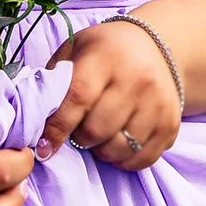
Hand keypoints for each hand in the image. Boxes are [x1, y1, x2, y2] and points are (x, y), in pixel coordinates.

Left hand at [40, 19, 184, 168]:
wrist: (157, 45)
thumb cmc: (104, 51)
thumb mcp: (75, 50)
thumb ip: (54, 80)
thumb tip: (34, 119)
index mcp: (106, 58)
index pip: (78, 99)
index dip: (57, 128)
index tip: (44, 147)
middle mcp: (137, 79)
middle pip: (97, 130)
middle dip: (80, 138)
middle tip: (79, 130)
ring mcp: (158, 102)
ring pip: (120, 148)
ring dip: (102, 150)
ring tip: (99, 136)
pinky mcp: (171, 123)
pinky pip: (143, 158)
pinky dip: (125, 159)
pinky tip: (118, 143)